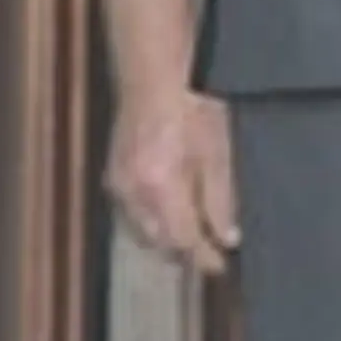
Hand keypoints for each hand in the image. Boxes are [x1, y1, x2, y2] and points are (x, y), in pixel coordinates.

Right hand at [105, 86, 239, 276]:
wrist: (154, 76)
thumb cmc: (190, 106)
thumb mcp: (217, 152)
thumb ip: (220, 200)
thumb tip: (227, 237)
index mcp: (161, 187)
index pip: (183, 240)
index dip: (203, 257)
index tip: (221, 265)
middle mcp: (134, 192)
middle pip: (159, 242)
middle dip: (184, 252)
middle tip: (209, 252)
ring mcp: (119, 184)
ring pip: (142, 231)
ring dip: (166, 238)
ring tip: (191, 234)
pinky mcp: (113, 176)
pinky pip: (132, 213)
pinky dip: (151, 219)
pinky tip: (168, 210)